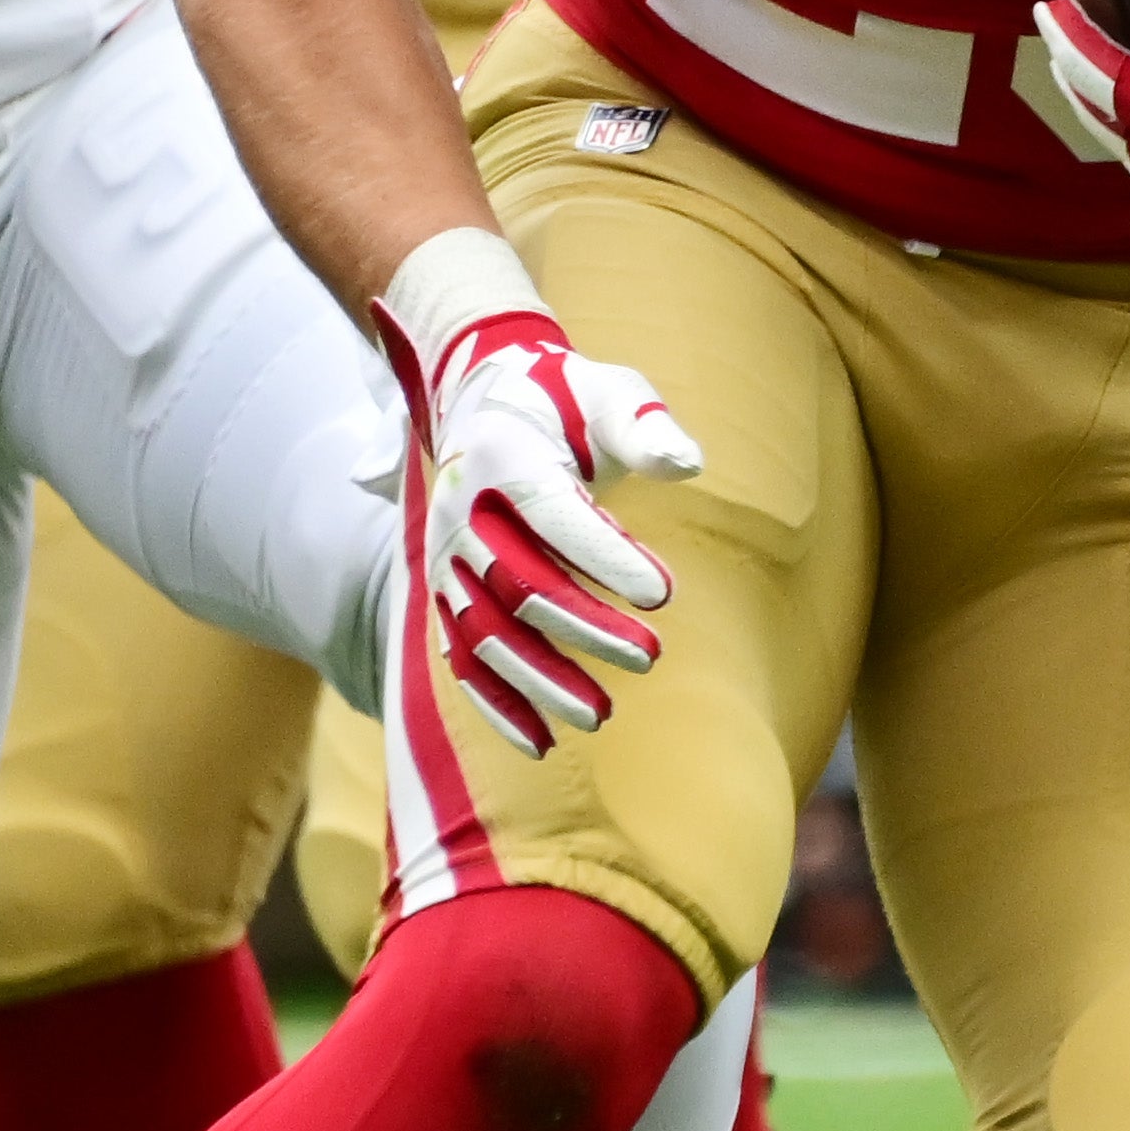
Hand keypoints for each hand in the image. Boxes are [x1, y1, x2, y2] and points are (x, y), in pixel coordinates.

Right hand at [377, 225, 705, 752]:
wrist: (482, 402)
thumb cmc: (564, 399)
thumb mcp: (609, 390)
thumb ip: (645, 426)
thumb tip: (686, 464)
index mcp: (503, 451)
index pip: (554, 512)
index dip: (605, 556)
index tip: (663, 594)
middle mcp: (461, 508)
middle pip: (517, 581)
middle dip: (582, 626)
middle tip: (649, 658)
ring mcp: (445, 557)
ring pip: (485, 631)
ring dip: (539, 678)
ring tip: (600, 713)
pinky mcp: (444, 593)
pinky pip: (461, 655)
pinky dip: (496, 702)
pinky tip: (540, 740)